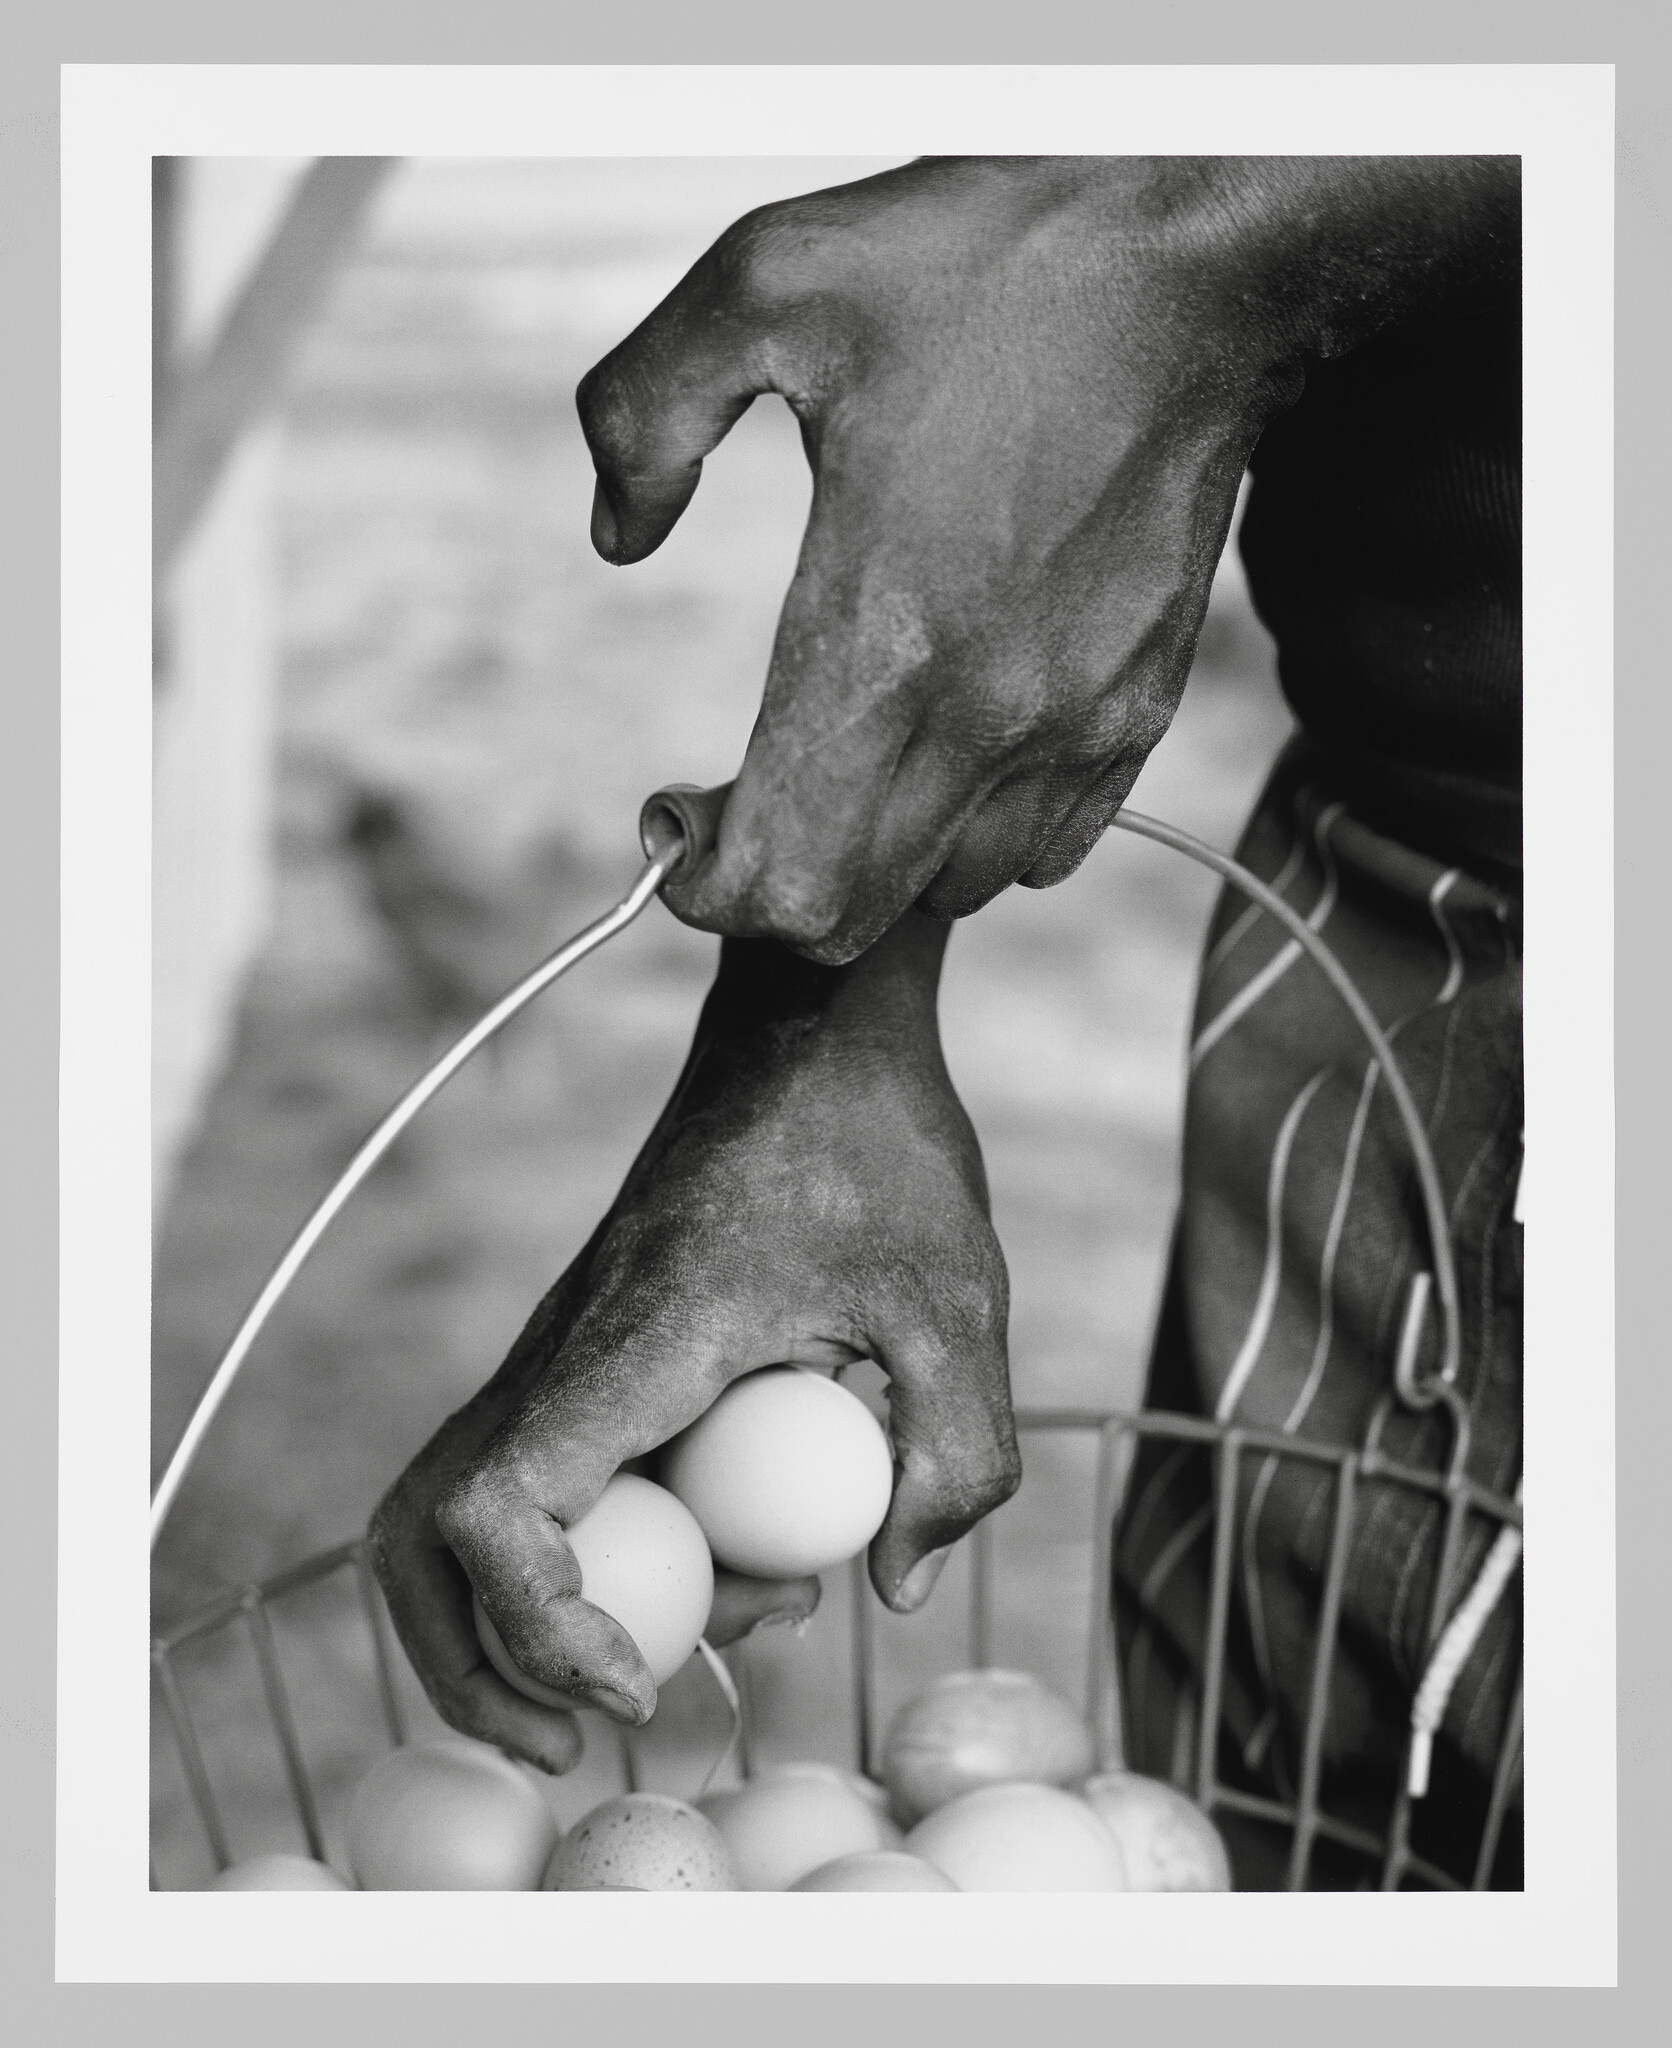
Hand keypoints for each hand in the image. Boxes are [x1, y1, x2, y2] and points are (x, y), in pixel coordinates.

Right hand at [369, 911, 1015, 1764]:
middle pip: (421, 1531)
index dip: (538, 1622)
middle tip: (589, 1730)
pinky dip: (582, 1557)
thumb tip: (895, 1584)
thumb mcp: (957, 1297)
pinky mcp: (591, 1349)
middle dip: (474, 1663)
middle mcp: (567, 1351)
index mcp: (636, 1341)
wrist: (809, 1031)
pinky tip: (724, 1573)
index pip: (494, 1505)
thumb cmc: (879, 1147)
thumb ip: (955, 1451)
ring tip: (663, 1668)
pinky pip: (537, 1476)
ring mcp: (566, 1349)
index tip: (642, 1677)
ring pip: (457, 1507)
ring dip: (517, 1619)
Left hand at [578, 154, 1517, 962]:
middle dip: (768, 882)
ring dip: (872, 855)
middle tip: (733, 787)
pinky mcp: (1140, 710)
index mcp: (884, 638)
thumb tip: (617, 537)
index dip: (700, 889)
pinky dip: (973, 833)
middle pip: (851, 916)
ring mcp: (1076, 725)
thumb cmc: (986, 263)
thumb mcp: (763, 284)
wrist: (1199, 256)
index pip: (780, 884)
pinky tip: (940, 738)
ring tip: (837, 755)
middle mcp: (986, 716)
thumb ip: (645, 416)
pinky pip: (1045, 849)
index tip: (676, 813)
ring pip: (949, 890)